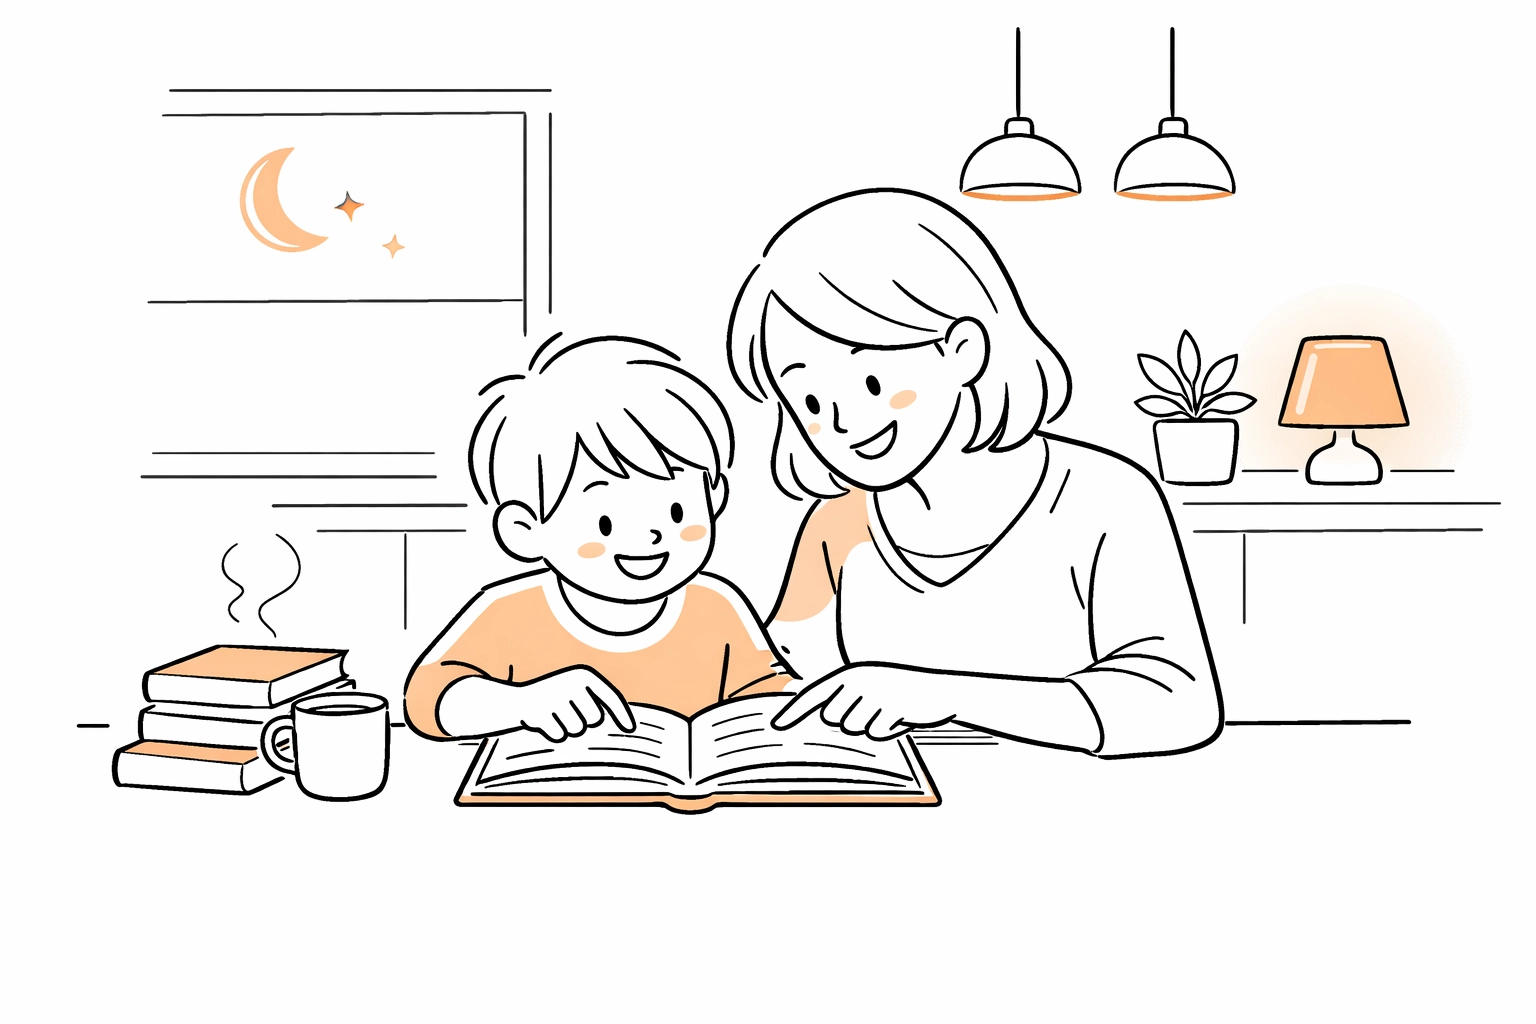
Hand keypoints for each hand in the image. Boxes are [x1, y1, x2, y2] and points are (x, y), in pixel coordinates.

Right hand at [509, 665, 635, 741]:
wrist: (516, 701)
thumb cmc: (555, 701)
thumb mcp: (577, 693)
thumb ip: (599, 704)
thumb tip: (626, 726)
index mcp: (584, 675)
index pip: (611, 697)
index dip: (623, 714)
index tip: (631, 729)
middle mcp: (572, 683)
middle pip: (595, 719)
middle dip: (584, 722)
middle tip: (568, 714)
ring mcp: (555, 696)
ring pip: (577, 729)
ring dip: (567, 729)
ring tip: (556, 717)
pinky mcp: (540, 712)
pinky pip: (559, 735)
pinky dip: (553, 734)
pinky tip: (544, 723)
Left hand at [770, 662, 955, 739]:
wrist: (939, 690)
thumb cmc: (898, 689)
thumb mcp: (867, 683)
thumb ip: (836, 692)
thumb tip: (800, 699)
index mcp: (850, 673)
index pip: (814, 693)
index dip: (793, 710)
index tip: (775, 725)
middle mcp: (860, 680)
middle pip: (832, 718)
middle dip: (846, 721)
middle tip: (870, 711)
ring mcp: (877, 694)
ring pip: (853, 729)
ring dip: (868, 727)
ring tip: (887, 712)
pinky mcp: (893, 708)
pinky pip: (876, 734)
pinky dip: (887, 732)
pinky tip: (899, 718)